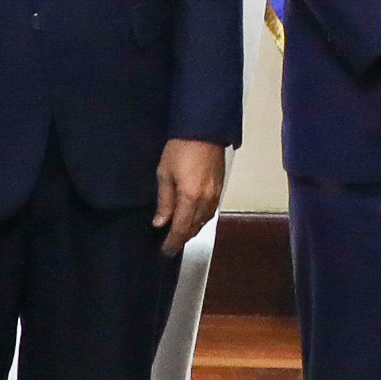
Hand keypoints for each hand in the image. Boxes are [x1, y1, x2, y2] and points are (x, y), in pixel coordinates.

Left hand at [154, 139, 225, 255]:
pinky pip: (210, 211)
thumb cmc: (180, 148)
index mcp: (190, 197)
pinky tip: (193, 218)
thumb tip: (160, 222)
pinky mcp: (220, 187)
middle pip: (194, 228)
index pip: (181, 229)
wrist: (203, 129)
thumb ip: (164, 201)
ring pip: (204, 221)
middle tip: (170, 245)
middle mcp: (206, 200)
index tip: (165, 250)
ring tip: (180, 233)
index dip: (173, 242)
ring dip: (192, 230)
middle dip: (182, 238)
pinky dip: (200, 219)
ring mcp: (215, 194)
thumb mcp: (164, 173)